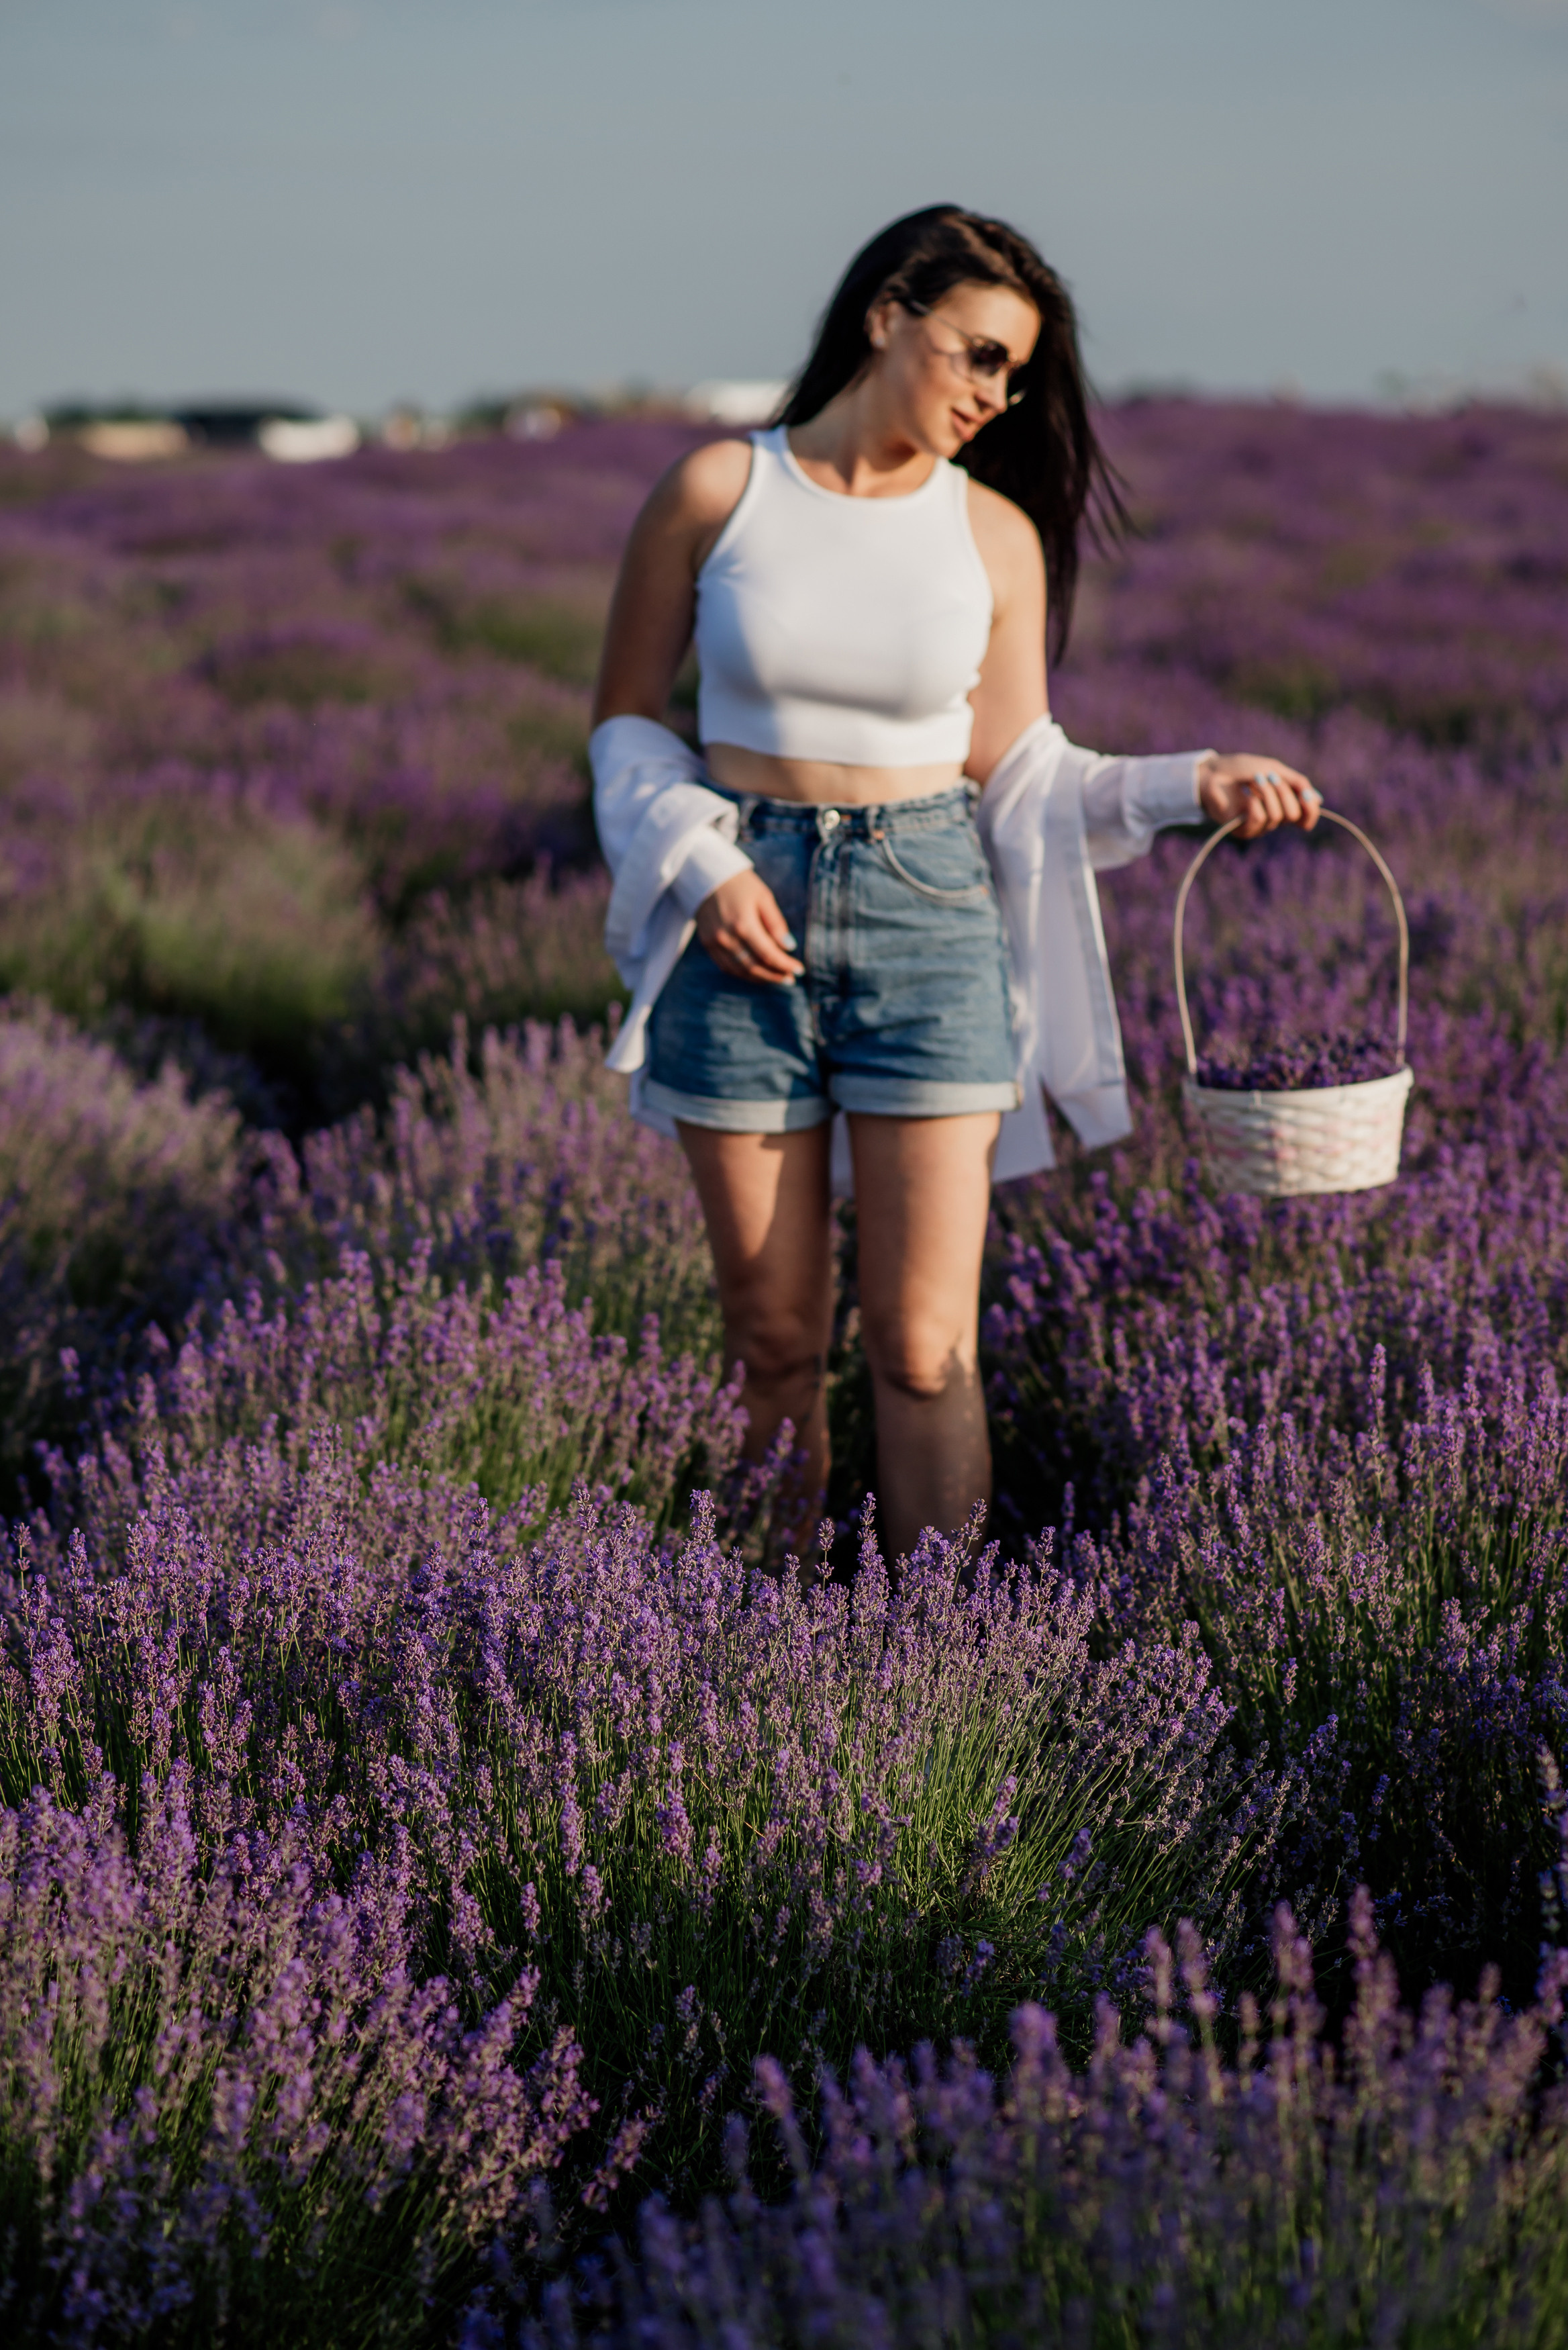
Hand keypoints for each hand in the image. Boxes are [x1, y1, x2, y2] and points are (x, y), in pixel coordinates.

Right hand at [695, 870, 804, 983]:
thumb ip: (776, 923)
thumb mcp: (763, 897)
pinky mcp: (707, 944)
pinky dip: (743, 973)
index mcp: (743, 924)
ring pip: (741, 971)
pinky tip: (756, 973)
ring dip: (761, 978)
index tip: (800, 970)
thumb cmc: (739, 883)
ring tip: (777, 978)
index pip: (769, 954)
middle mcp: (727, 938)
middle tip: (790, 980)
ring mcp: (715, 943)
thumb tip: (789, 947)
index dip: (785, 965)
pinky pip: (727, 967)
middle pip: (755, 967)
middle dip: (775, 976)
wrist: (705, 876)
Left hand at [1198, 753, 1321, 838]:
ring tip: (1253, 780)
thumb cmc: (1242, 769)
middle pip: (1294, 814)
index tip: (1306, 796)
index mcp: (1284, 803)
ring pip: (1277, 816)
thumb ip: (1296, 784)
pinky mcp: (1243, 830)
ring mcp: (1259, 825)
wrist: (1213, 772)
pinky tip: (1246, 796)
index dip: (1311, 810)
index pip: (1305, 818)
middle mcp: (1274, 817)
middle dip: (1284, 792)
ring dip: (1267, 793)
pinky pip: (1259, 820)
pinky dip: (1255, 804)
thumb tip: (1317, 800)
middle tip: (1269, 777)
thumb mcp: (1274, 769)